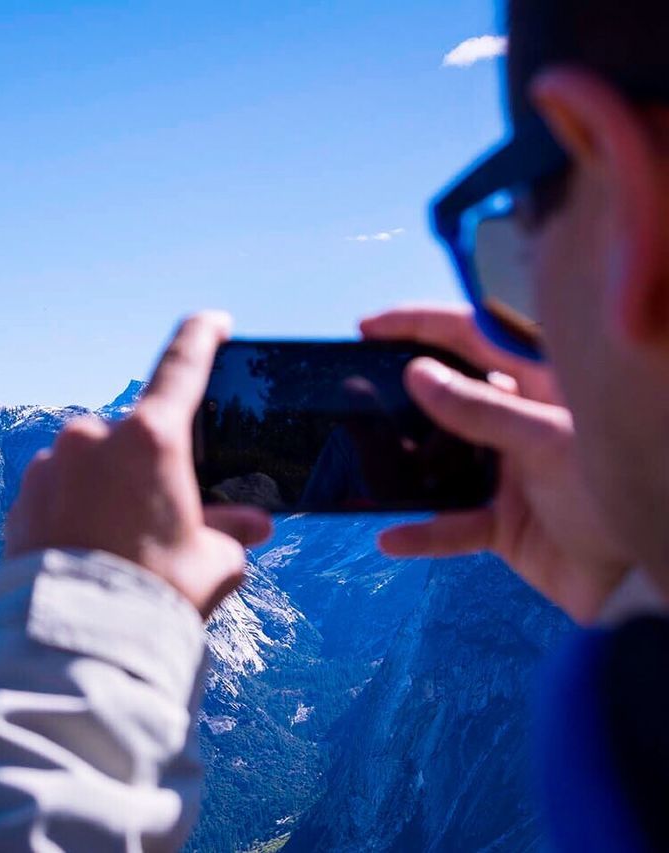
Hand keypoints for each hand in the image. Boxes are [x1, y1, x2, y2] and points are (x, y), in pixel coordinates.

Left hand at [4, 312, 273, 618]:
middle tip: (165, 519)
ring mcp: (51, 465)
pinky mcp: (21, 497)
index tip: (212, 321)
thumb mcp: (211, 563)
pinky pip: (58, 492)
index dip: (201, 337)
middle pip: (135, 439)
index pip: (182, 366)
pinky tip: (86, 554)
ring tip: (120, 550)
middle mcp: (94, 438)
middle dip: (151, 471)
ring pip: (92, 467)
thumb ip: (230, 532)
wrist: (74, 643)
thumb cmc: (153, 597)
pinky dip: (75, 512)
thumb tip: (250, 525)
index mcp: (150, 439)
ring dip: (108, 492)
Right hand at [362, 305, 632, 623]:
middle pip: (447, 396)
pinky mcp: (503, 523)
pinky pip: (451, 525)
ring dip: (403, 468)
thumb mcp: (548, 441)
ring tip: (361, 461)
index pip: (474, 336)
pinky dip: (423, 533)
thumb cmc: (616, 492)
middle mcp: (520, 423)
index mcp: (542, 385)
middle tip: (350, 389)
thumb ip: (481, 409)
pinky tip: (392, 538)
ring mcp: (509, 473)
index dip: (421, 325)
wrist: (644, 580)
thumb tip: (417, 375)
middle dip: (397, 395)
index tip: (368, 327)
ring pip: (439, 462)